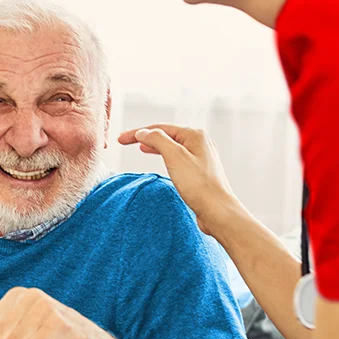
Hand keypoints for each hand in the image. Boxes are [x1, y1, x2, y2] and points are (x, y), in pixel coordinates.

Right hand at [118, 124, 239, 236]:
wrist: (217, 211)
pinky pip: (177, 157)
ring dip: (154, 145)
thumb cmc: (199, 185)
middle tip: (126, 142)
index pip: (159, 128)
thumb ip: (157, 140)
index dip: (137, 133)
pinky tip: (160, 159)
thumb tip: (143, 132)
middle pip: (166, 135)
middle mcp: (200, 142)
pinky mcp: (199, 171)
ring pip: (172, 146)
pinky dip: (164, 156)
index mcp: (195, 135)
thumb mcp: (174, 156)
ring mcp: (201, 157)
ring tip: (140, 147)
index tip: (121, 139)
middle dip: (145, 137)